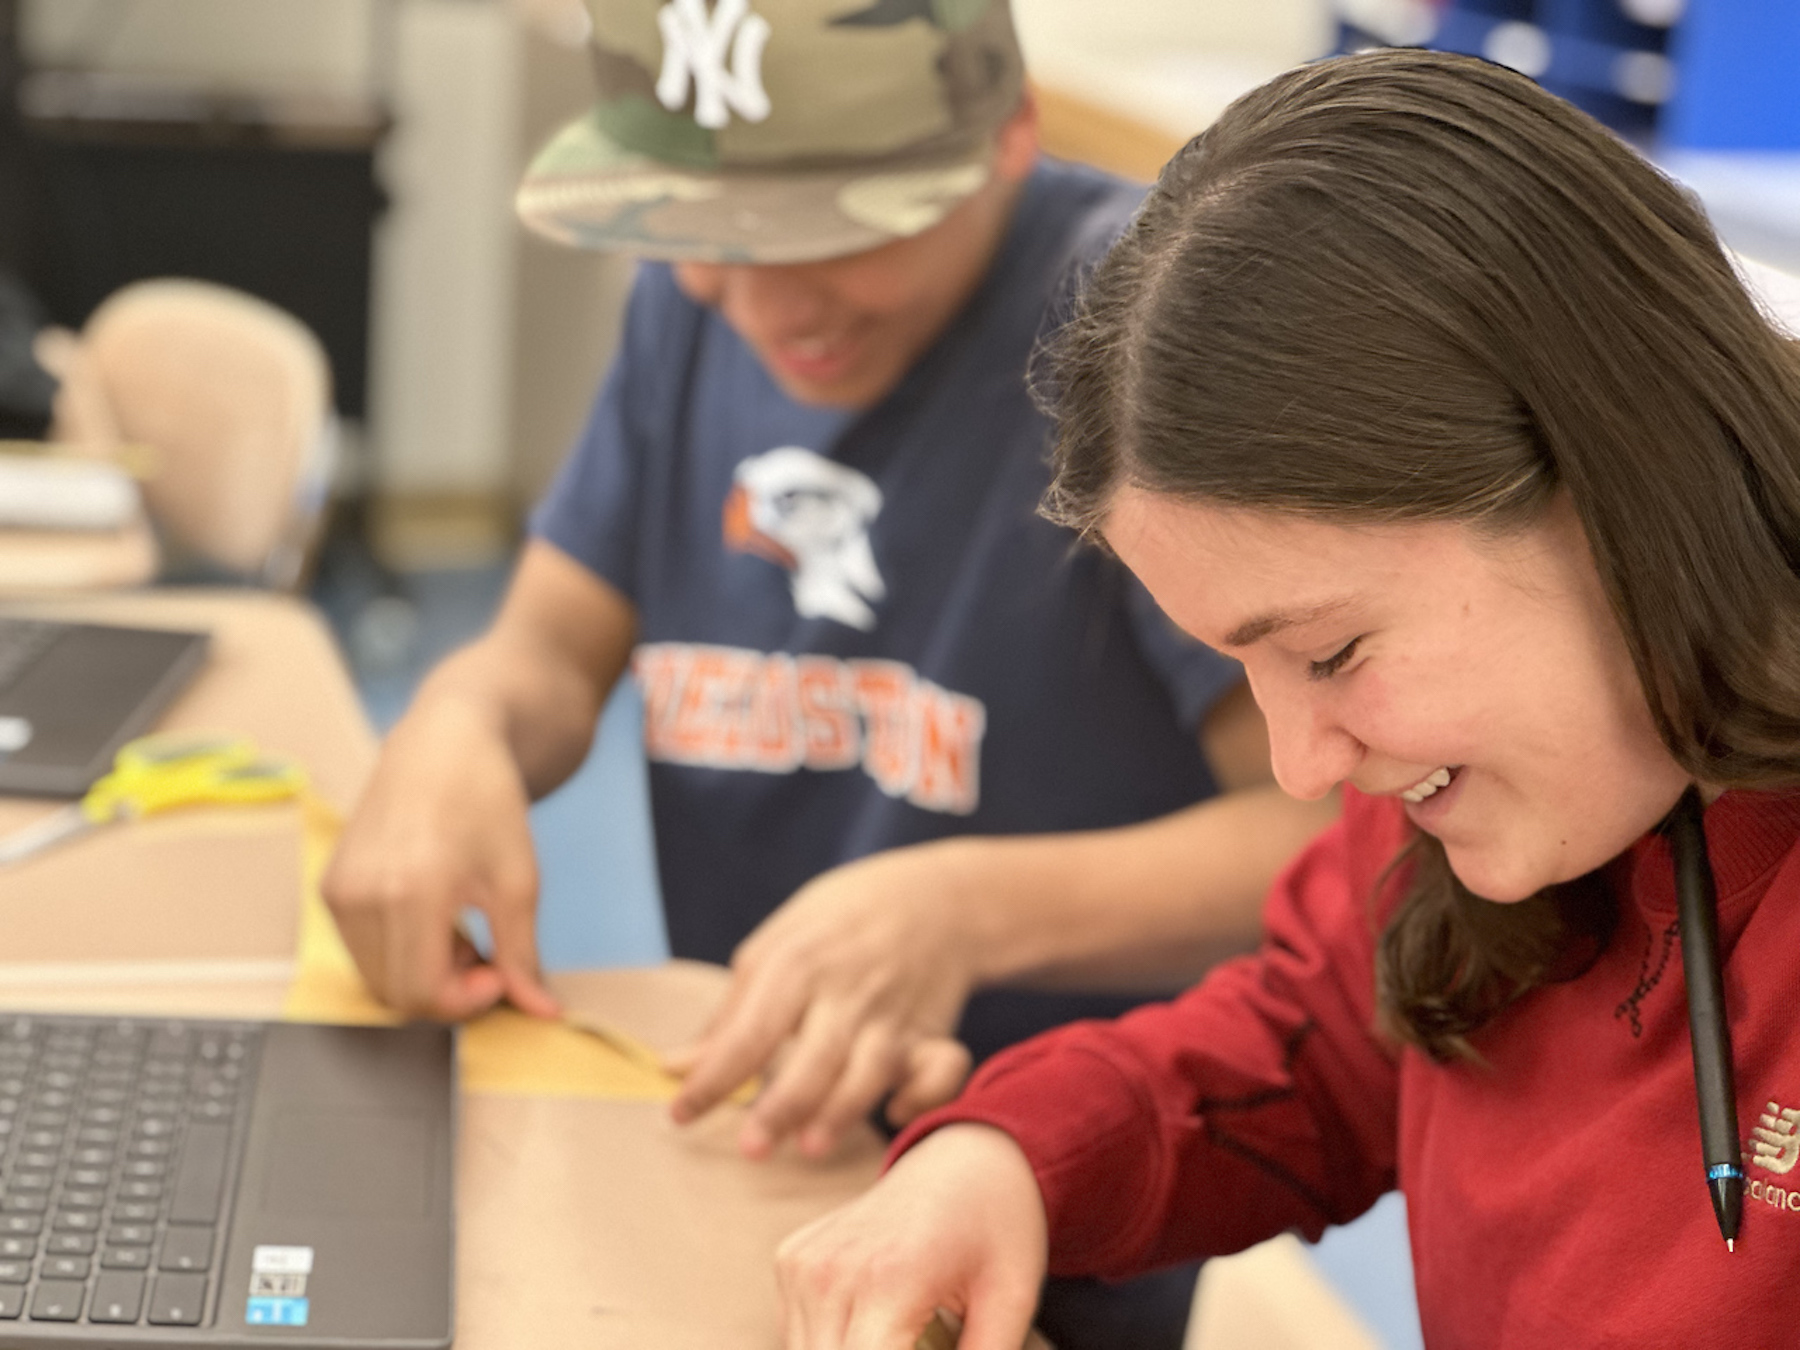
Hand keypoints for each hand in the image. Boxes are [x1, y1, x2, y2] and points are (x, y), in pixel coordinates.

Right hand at [322, 697, 559, 1021]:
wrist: (442, 743)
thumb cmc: (487, 802)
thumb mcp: (517, 882)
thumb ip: (522, 955)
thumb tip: (543, 1013)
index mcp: (409, 892)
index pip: (421, 994)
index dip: (466, 1002)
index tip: (500, 975)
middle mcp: (361, 894)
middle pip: (394, 994)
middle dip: (446, 990)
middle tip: (485, 954)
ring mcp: (337, 891)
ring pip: (375, 977)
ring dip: (421, 973)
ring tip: (461, 930)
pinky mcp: (330, 887)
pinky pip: (362, 949)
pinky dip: (399, 951)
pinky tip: (433, 916)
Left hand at [668, 842, 981, 1158]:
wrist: (935, 896)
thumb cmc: (837, 924)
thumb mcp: (778, 945)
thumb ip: (730, 1013)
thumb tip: (672, 1067)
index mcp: (797, 964)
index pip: (749, 1031)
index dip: (714, 1079)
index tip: (680, 1116)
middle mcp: (846, 991)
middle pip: (815, 1054)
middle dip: (784, 1104)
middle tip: (751, 1150)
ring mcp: (893, 1013)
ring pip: (872, 1068)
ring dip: (843, 1110)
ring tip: (810, 1147)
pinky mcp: (934, 1031)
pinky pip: (941, 1067)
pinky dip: (925, 1095)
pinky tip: (896, 1114)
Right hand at [777, 1124, 1046, 1349]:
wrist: (967, 1157)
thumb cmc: (999, 1229)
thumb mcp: (1011, 1303)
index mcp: (888, 1277)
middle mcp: (829, 1268)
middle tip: (927, 1346)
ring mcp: (802, 1261)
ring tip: (913, 1334)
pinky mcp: (791, 1258)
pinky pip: (799, 1338)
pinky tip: (882, 1331)